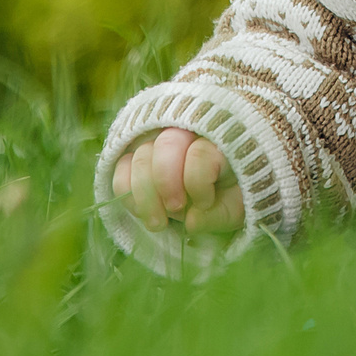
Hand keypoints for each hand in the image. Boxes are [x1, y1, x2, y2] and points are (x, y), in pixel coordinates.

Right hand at [111, 127, 245, 234]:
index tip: (206, 203)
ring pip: (140, 156)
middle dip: (166, 183)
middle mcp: (187, 132)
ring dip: (145, 195)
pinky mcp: (136, 154)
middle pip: (167, 144)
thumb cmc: (229, 198)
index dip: (198, 182)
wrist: (215, 195)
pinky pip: (121, 166)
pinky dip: (127, 192)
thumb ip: (218, 215)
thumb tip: (191, 221)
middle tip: (175, 210)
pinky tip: (141, 212)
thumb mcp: (235, 209)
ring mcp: (159, 141)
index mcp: (219, 141)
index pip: (200, 152)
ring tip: (158, 223)